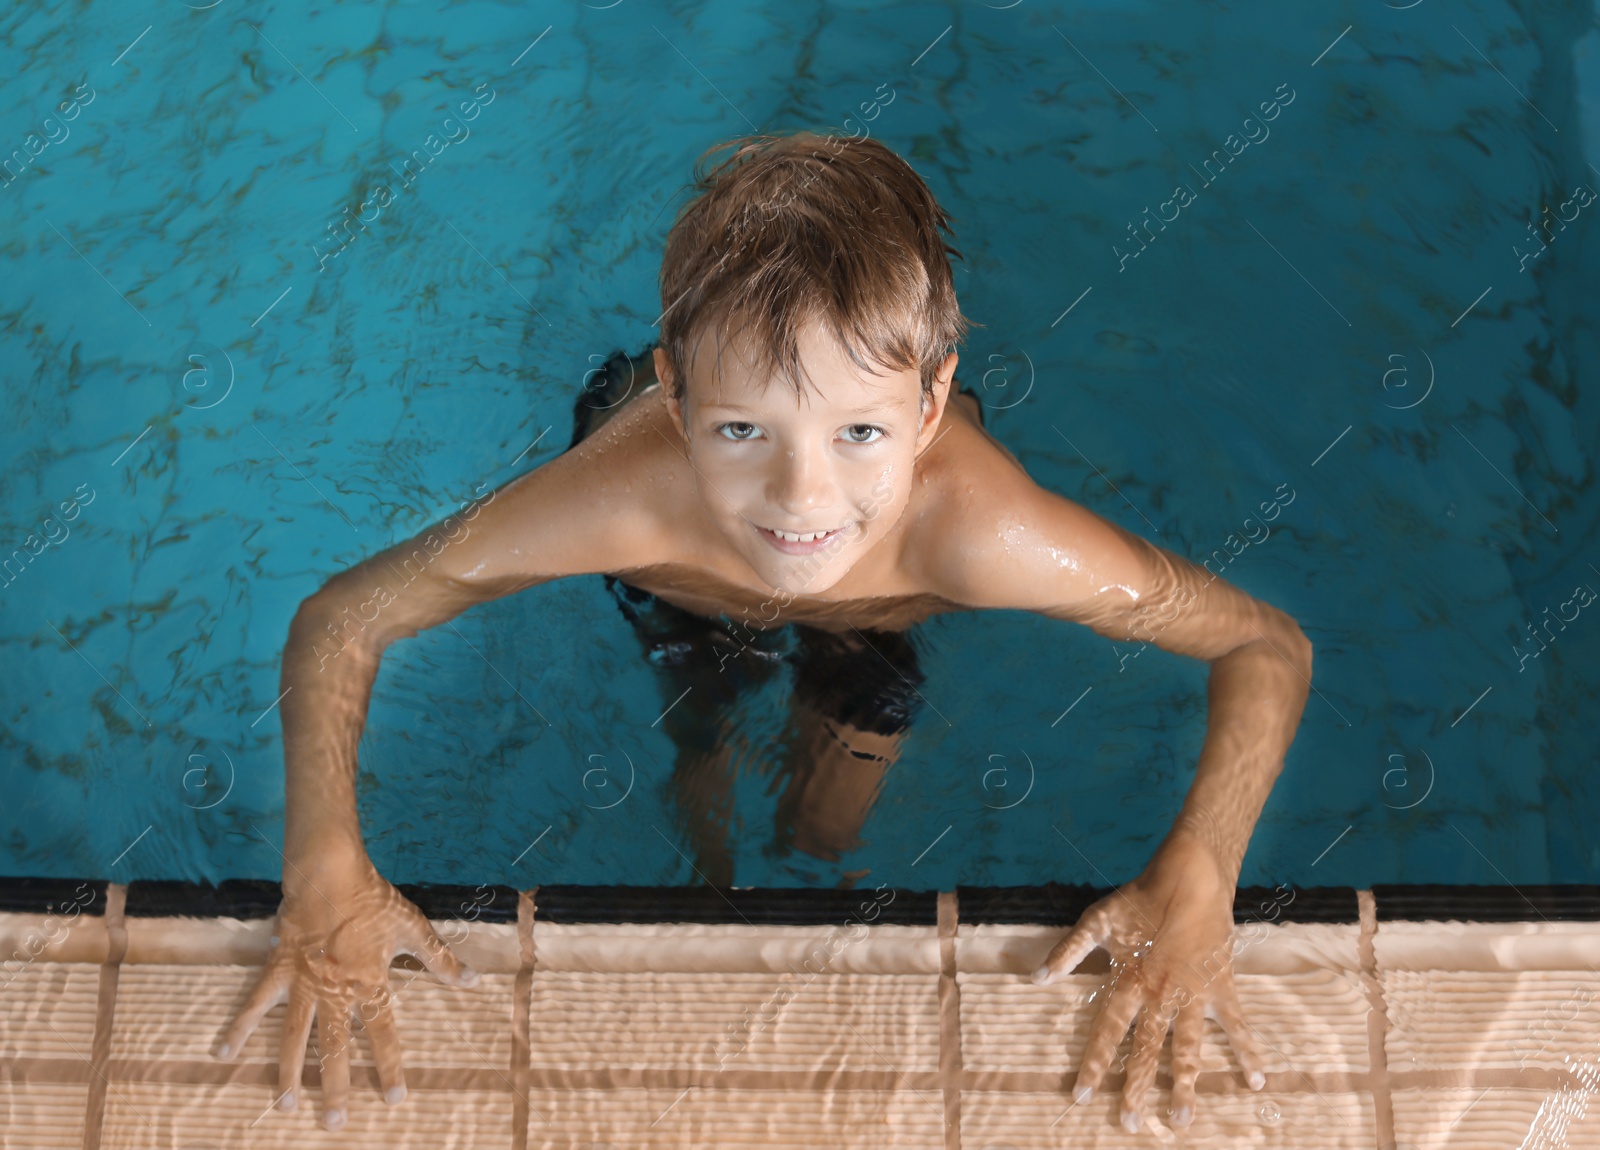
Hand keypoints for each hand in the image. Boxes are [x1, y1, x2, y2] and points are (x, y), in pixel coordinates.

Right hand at [216, 854, 480, 1130]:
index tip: (393, 1098)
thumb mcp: (413, 926)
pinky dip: (238, 1027)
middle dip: (335, 1087)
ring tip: (285, 1105)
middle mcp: (334, 990)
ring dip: (289, 1072)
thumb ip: (440, 959)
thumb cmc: (373, 899)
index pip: (382, 1034)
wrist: (330, 873)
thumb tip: (472, 981)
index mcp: (369, 983)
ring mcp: (303, 983)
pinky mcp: (278, 969)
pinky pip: (255, 1003)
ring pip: (294, 1037)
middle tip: (333, 1124)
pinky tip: (223, 1054)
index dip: (388, 1067)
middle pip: (334, 1048)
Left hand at [1031, 831, 1266, 1131]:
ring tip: (1180, 1121)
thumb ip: (1068, 952)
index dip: (1093, 1064)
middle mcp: (1159, 996)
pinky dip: (1248, 1051)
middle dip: (1135, 1089)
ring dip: (1183, 1086)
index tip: (1081, 1096)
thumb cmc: (1138, 899)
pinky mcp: (1221, 986)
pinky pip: (1236, 1025)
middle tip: (1129, 1123)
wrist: (1187, 877)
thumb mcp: (1096, 921)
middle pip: (1146, 1051)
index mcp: (1128, 983)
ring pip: (1188, 1050)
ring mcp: (1193, 995)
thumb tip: (1036, 979)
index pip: (1107, 1033)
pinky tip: (1256, 1082)